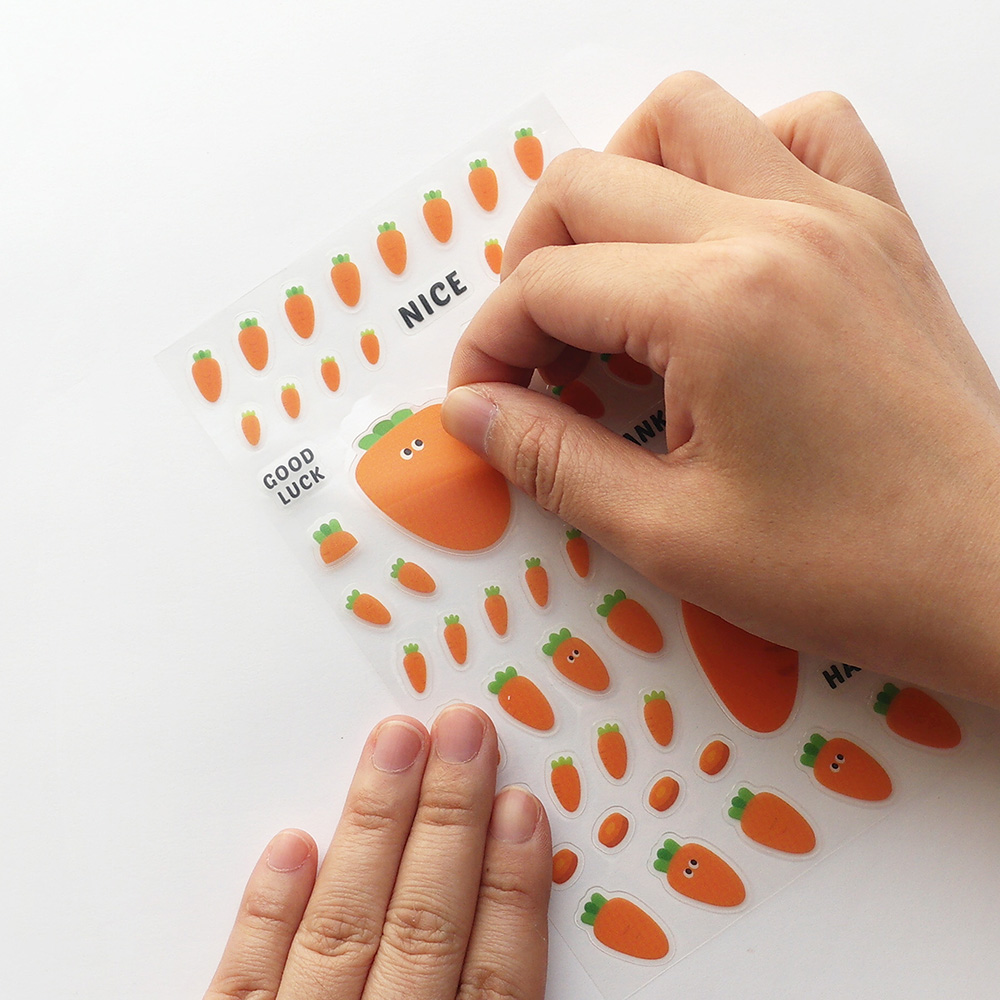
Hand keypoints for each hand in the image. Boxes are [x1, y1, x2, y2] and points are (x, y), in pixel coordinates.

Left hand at [205, 706, 549, 999]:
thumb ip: (477, 995)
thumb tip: (507, 910)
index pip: (495, 982)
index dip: (513, 888)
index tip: (521, 807)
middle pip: (424, 930)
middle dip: (448, 819)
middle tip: (463, 732)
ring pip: (342, 931)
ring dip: (374, 828)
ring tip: (396, 744)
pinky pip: (244, 986)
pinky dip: (268, 916)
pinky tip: (292, 845)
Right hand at [444, 72, 999, 705]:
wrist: (998, 576)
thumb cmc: (858, 567)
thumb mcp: (670, 535)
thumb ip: (553, 461)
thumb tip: (475, 415)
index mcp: (716, 305)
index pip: (544, 284)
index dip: (489, 344)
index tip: (485, 400)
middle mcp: (774, 231)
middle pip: (586, 183)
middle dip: (528, 266)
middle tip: (536, 353)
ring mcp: (835, 218)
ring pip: (686, 117)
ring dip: (619, 184)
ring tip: (612, 277)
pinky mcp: (877, 231)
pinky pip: (801, 130)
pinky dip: (738, 158)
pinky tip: (718, 236)